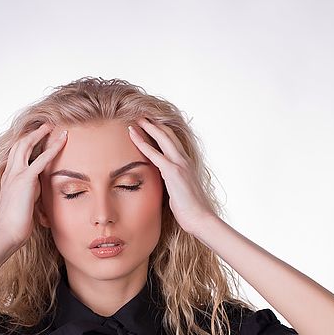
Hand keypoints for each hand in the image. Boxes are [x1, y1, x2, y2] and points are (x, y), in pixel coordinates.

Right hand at [0, 123, 66, 246]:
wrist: (6, 234)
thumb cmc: (14, 227)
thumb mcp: (23, 207)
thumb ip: (31, 197)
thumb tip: (41, 195)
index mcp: (8, 179)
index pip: (17, 156)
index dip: (27, 145)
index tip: (38, 139)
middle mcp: (10, 173)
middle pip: (19, 145)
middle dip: (33, 133)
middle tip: (46, 126)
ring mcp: (15, 175)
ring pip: (26, 145)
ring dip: (40, 133)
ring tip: (53, 126)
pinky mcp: (25, 180)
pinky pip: (41, 159)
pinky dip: (53, 148)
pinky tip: (63, 140)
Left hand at [128, 118, 216, 238]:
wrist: (200, 218)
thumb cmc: (190, 211)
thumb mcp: (179, 193)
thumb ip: (172, 184)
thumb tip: (165, 186)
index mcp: (186, 164)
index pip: (173, 142)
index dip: (161, 131)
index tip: (149, 125)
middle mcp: (184, 160)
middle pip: (168, 135)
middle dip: (154, 124)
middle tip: (141, 116)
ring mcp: (180, 164)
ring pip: (162, 138)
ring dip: (147, 127)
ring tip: (135, 119)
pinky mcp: (173, 172)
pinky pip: (154, 154)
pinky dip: (142, 143)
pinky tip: (133, 135)